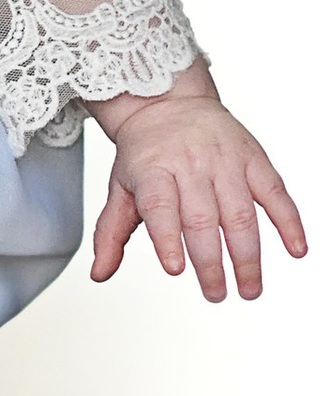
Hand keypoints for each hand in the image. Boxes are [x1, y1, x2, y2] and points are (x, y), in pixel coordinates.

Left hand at [90, 67, 307, 298]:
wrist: (167, 100)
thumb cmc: (144, 152)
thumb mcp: (120, 186)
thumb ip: (111, 232)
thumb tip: (99, 274)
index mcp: (152, 169)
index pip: (160, 206)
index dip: (167, 238)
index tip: (175, 269)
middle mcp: (189, 164)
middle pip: (202, 217)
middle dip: (211, 262)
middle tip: (216, 294)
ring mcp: (224, 160)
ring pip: (240, 212)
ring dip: (248, 256)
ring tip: (249, 289)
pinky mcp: (253, 158)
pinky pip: (275, 192)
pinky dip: (289, 222)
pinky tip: (296, 250)